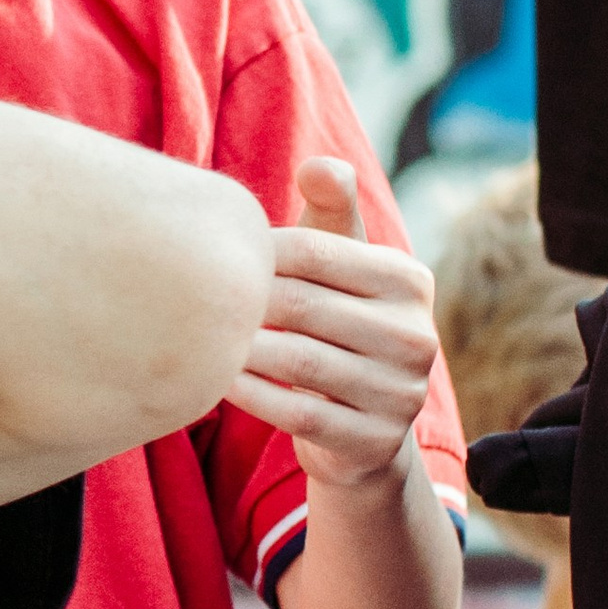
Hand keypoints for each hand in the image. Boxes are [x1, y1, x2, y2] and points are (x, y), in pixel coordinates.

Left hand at [226, 157, 438, 488]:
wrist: (360, 428)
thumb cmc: (334, 321)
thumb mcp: (341, 262)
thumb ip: (332, 208)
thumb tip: (319, 166)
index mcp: (409, 280)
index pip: (318, 252)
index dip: (258, 254)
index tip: (215, 258)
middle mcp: (416, 336)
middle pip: (304, 306)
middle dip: (245, 303)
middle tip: (191, 300)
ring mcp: (401, 393)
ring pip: (300, 362)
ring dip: (241, 350)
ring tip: (197, 339)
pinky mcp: (375, 442)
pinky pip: (298, 414)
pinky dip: (251, 395)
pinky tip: (217, 382)